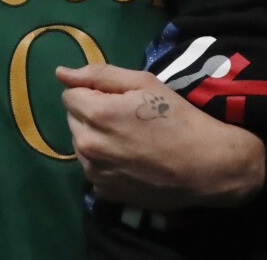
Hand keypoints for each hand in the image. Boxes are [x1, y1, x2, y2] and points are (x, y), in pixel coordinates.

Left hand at [58, 64, 264, 211]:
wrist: (206, 166)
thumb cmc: (178, 118)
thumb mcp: (144, 84)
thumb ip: (99, 75)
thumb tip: (61, 73)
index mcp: (97, 114)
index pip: (69, 95)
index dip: (93, 93)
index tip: (119, 100)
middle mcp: (88, 145)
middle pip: (73, 120)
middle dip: (92, 115)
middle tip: (126, 119)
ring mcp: (95, 173)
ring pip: (80, 145)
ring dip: (96, 139)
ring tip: (129, 140)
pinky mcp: (104, 192)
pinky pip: (92, 169)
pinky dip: (104, 163)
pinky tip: (129, 161)